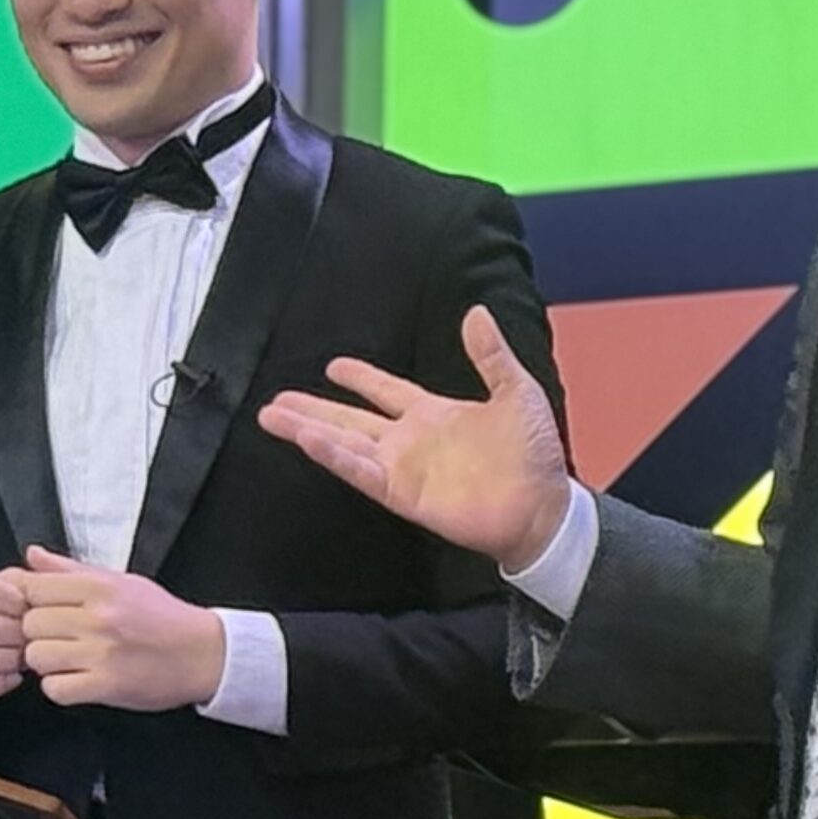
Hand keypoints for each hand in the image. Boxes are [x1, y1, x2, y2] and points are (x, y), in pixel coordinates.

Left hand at [18, 546, 226, 710]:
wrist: (203, 653)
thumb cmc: (163, 616)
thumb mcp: (120, 581)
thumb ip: (71, 569)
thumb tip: (32, 554)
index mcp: (100, 586)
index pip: (34, 587)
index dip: (32, 601)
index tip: (43, 610)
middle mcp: (99, 617)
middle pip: (30, 624)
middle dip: (38, 633)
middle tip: (58, 637)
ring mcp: (102, 652)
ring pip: (37, 657)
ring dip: (47, 662)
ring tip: (68, 658)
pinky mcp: (107, 685)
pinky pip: (55, 688)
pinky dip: (60, 687)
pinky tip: (76, 678)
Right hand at [256, 305, 570, 572]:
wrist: (543, 505)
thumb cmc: (534, 454)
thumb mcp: (516, 391)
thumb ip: (490, 356)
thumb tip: (475, 313)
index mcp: (434, 414)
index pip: (387, 391)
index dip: (361, 378)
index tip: (333, 365)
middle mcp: (411, 441)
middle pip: (350, 420)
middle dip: (313, 409)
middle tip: (277, 400)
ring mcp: (403, 469)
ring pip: (344, 445)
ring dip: (309, 431)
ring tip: (273, 418)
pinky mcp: (403, 495)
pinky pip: (361, 473)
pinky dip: (334, 457)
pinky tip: (311, 441)